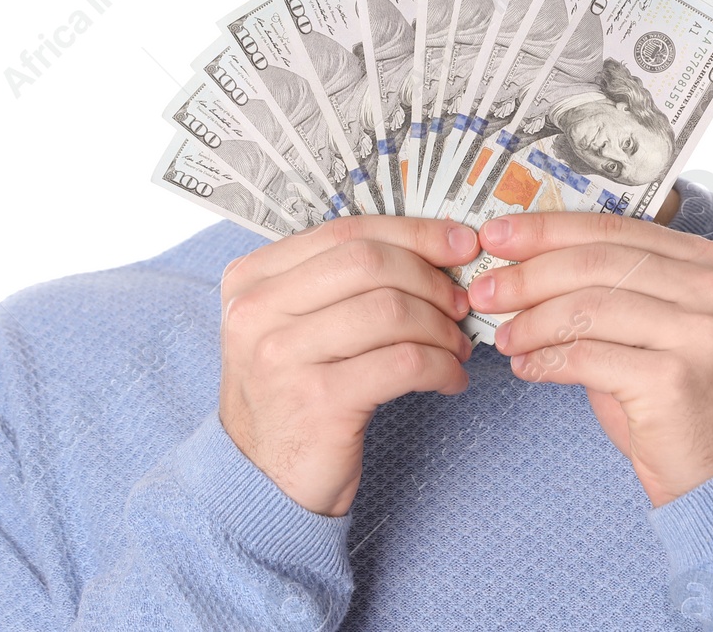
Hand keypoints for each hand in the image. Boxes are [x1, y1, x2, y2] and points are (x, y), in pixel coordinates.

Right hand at [219, 216, 480, 515]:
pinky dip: (442, 366)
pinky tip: (451, 379)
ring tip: (457, 347)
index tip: (461, 243)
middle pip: (369, 263)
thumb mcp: (296, 326)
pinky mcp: (317, 402)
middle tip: (461, 303)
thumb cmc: (293, 393)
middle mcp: (256, 311)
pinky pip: (404, 363)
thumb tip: (435, 244)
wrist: (260, 482)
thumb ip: (341, 282)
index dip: (413, 232)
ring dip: (441, 327)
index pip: (345, 231)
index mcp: (251, 278)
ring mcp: (282, 356)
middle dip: (430, 278)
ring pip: (391, 310)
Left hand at [468, 211, 712, 506]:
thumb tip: (521, 259)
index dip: (547, 229)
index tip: (496, 236)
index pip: (613, 227)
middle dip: (529, 274)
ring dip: (532, 321)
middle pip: (597, 263)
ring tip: (502, 338)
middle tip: (483, 290)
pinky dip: (546, 360)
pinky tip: (525, 367)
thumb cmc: (674, 397)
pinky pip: (588, 356)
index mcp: (709, 261)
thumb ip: (609, 286)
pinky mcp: (675, 380)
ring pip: (589, 306)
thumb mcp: (652, 326)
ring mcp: (700, 333)